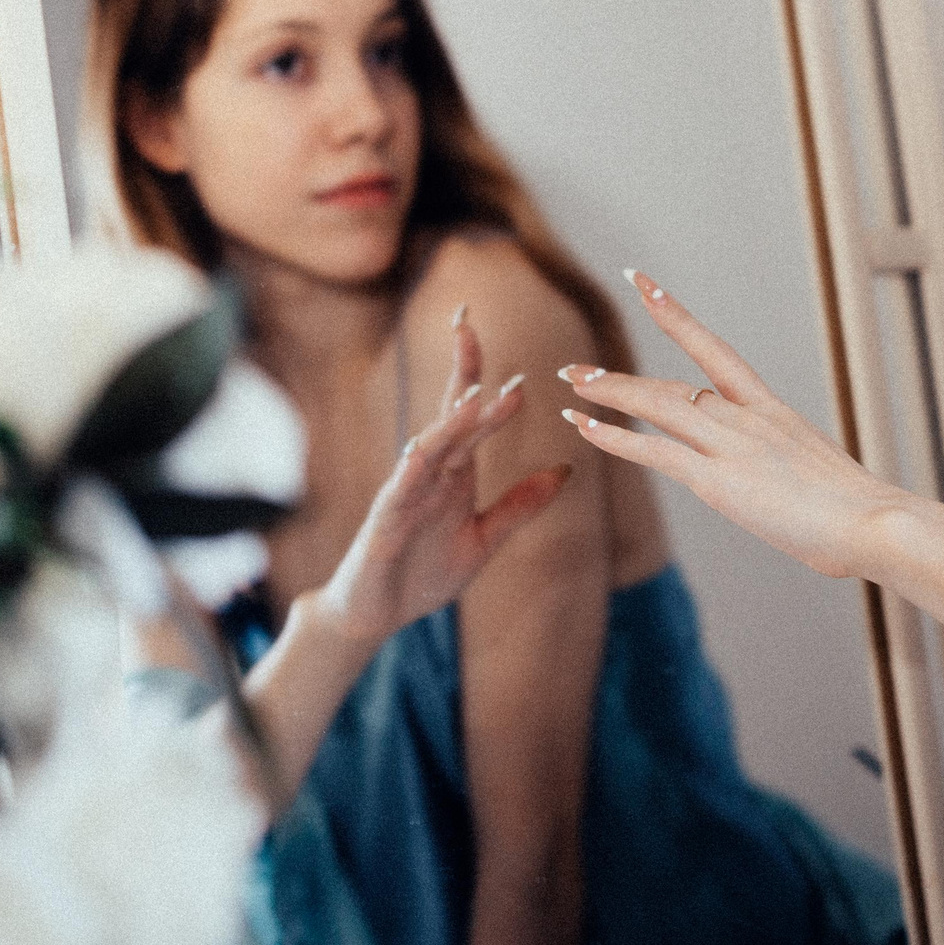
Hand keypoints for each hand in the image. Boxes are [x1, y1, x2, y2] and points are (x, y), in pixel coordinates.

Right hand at [310, 312, 570, 646]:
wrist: (376, 617)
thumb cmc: (423, 575)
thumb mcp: (484, 539)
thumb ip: (520, 506)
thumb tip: (567, 470)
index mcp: (454, 474)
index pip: (468, 415)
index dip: (481, 377)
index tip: (502, 342)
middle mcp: (428, 474)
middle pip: (447, 414)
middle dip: (460, 371)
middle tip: (470, 326)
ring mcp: (404, 494)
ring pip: (429, 447)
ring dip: (451, 420)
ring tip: (477, 392)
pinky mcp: (384, 523)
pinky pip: (398, 492)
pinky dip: (410, 470)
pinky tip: (421, 450)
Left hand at [558, 272, 908, 578]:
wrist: (877, 521)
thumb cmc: (864, 514)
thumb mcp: (824, 480)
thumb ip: (796, 476)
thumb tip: (797, 493)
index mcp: (774, 411)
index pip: (714, 349)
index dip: (674, 316)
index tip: (642, 285)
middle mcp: (748, 417)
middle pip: (672, 382)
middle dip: (621, 376)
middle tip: (577, 368)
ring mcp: (734, 444)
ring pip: (658, 404)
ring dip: (609, 393)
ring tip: (569, 383)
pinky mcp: (721, 480)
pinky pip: (656, 450)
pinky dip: (614, 437)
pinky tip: (583, 427)